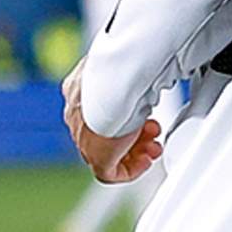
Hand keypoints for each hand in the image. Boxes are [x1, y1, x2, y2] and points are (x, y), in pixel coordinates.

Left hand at [61, 59, 162, 183]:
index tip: (141, 114)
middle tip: (152, 133)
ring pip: (109, 153)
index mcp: (78, 92)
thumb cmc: (118, 69)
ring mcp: (85, 139)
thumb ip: (125, 68)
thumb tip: (143, 59)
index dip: (123, 115)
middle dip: (133, 135)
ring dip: (136, 151)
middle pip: (105, 134)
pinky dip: (131, 169)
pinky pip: (110, 173)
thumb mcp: (119, 64)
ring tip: (153, 145)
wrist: (111, 86)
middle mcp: (78, 116)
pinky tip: (145, 161)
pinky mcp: (96, 159)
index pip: (97, 112)